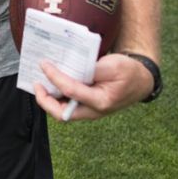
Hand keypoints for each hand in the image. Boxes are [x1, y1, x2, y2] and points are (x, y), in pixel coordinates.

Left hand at [33, 54, 154, 121]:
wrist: (141, 81)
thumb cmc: (129, 72)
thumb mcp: (113, 65)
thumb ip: (91, 69)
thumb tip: (69, 69)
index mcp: (101, 101)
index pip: (71, 91)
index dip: (55, 77)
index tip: (45, 64)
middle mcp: (93, 111)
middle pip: (62, 114)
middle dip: (45, 100)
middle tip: (36, 83)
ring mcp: (90, 111)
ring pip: (63, 111)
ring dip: (49, 99)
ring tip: (40, 82)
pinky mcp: (87, 106)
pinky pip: (68, 105)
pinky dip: (57, 96)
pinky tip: (51, 83)